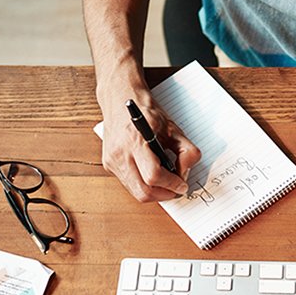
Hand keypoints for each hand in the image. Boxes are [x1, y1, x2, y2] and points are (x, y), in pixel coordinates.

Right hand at [97, 80, 201, 201]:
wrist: (120, 99)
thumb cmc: (146, 112)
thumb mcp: (172, 127)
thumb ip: (186, 150)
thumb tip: (186, 172)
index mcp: (135, 140)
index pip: (153, 175)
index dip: (171, 184)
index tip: (182, 184)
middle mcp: (120, 153)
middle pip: (143, 191)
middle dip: (164, 194)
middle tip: (177, 189)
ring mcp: (112, 161)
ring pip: (136, 191)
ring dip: (155, 192)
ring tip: (166, 182)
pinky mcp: (109, 165)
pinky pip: (129, 184)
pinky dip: (144, 185)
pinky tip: (153, 175)